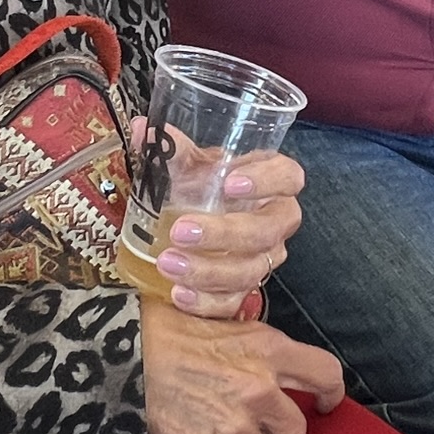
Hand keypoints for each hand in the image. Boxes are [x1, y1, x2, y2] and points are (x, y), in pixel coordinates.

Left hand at [128, 127, 302, 321]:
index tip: (229, 183)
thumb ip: (172, 149)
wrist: (194, 220)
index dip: (266, 181)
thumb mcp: (190, 165)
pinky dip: (205, 301)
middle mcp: (276, 221)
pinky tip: (178, 293)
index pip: (289, 177)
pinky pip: (233, 302)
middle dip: (224, 234)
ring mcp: (265, 259)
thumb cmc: (202, 185)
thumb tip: (144, 130)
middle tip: (180, 230)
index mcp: (274, 182)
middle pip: (266, 231)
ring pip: (250, 271)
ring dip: (208, 270)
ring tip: (167, 263)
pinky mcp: (245, 290)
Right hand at [139, 300, 343, 433]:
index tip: (325, 403)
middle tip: (252, 420)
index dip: (331, 393)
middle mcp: (259, 392)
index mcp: (268, 350)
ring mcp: (233, 429)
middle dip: (276, 430)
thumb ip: (252, 338)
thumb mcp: (218, 317)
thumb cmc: (164, 327)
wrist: (117, 356)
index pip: (325, 374)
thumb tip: (267, 350)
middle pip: (295, 432)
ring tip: (213, 429)